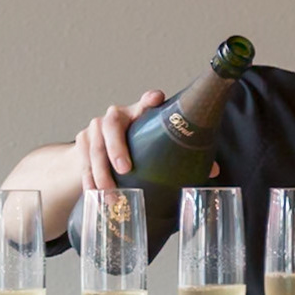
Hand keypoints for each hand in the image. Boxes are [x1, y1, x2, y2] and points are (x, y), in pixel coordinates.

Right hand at [73, 89, 220, 194]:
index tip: (156, 98)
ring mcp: (94, 130)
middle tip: (125, 169)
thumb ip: (180, 157)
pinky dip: (89, 182)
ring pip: (94, 149)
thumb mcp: (152, 148)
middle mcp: (114, 117)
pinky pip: (83, 165)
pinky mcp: (81, 146)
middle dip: (116, 147)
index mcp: (138, 114)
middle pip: (111, 125)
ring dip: (102, 173)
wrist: (94, 151)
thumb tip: (214, 171)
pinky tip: (95, 196)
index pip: (145, 102)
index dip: (149, 100)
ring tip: (112, 195)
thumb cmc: (134, 149)